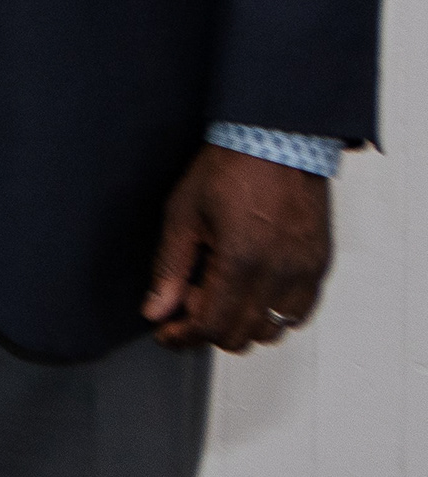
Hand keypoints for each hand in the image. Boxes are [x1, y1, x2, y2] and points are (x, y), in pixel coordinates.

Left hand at [144, 144, 333, 350]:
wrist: (277, 140)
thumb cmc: (230, 168)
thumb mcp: (183, 214)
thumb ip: (170, 269)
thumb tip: (156, 311)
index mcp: (241, 259)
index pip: (212, 326)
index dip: (183, 336)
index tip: (166, 332)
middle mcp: (280, 271)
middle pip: (243, 336)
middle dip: (208, 329)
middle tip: (187, 302)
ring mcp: (305, 270)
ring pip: (273, 329)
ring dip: (241, 322)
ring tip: (219, 290)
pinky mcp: (320, 264)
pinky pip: (298, 312)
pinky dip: (271, 312)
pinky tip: (249, 288)